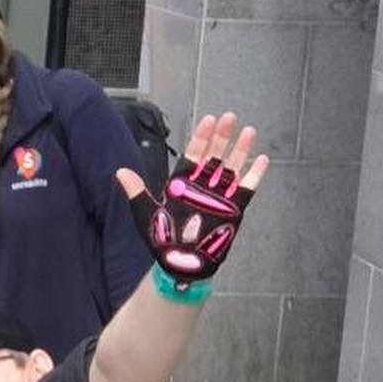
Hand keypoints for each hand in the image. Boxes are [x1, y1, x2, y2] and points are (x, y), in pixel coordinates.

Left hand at [116, 111, 268, 282]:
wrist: (178, 264)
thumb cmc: (161, 239)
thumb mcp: (145, 214)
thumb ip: (137, 191)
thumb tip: (120, 172)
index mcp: (182, 184)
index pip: (193, 154)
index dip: (201, 137)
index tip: (208, 120)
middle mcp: (202, 187)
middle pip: (214, 156)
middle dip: (222, 137)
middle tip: (229, 117)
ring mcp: (219, 197)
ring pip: (232, 168)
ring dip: (240, 150)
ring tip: (248, 130)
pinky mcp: (233, 210)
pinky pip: (246, 189)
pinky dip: (254, 175)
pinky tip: (262, 159)